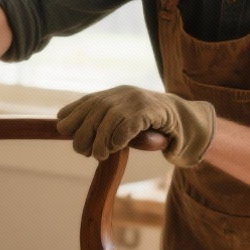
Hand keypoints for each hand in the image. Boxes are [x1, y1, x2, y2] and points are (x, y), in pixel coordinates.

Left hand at [56, 86, 214, 166]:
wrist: (184, 119)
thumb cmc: (149, 125)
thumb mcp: (121, 122)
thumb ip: (100, 125)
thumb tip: (70, 135)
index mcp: (112, 95)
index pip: (84, 103)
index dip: (71, 118)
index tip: (65, 132)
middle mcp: (121, 94)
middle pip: (92, 112)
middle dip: (83, 133)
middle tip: (84, 151)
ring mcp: (136, 100)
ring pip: (107, 120)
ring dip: (99, 141)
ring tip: (98, 155)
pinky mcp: (150, 110)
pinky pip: (127, 125)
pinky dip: (117, 139)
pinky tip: (114, 149)